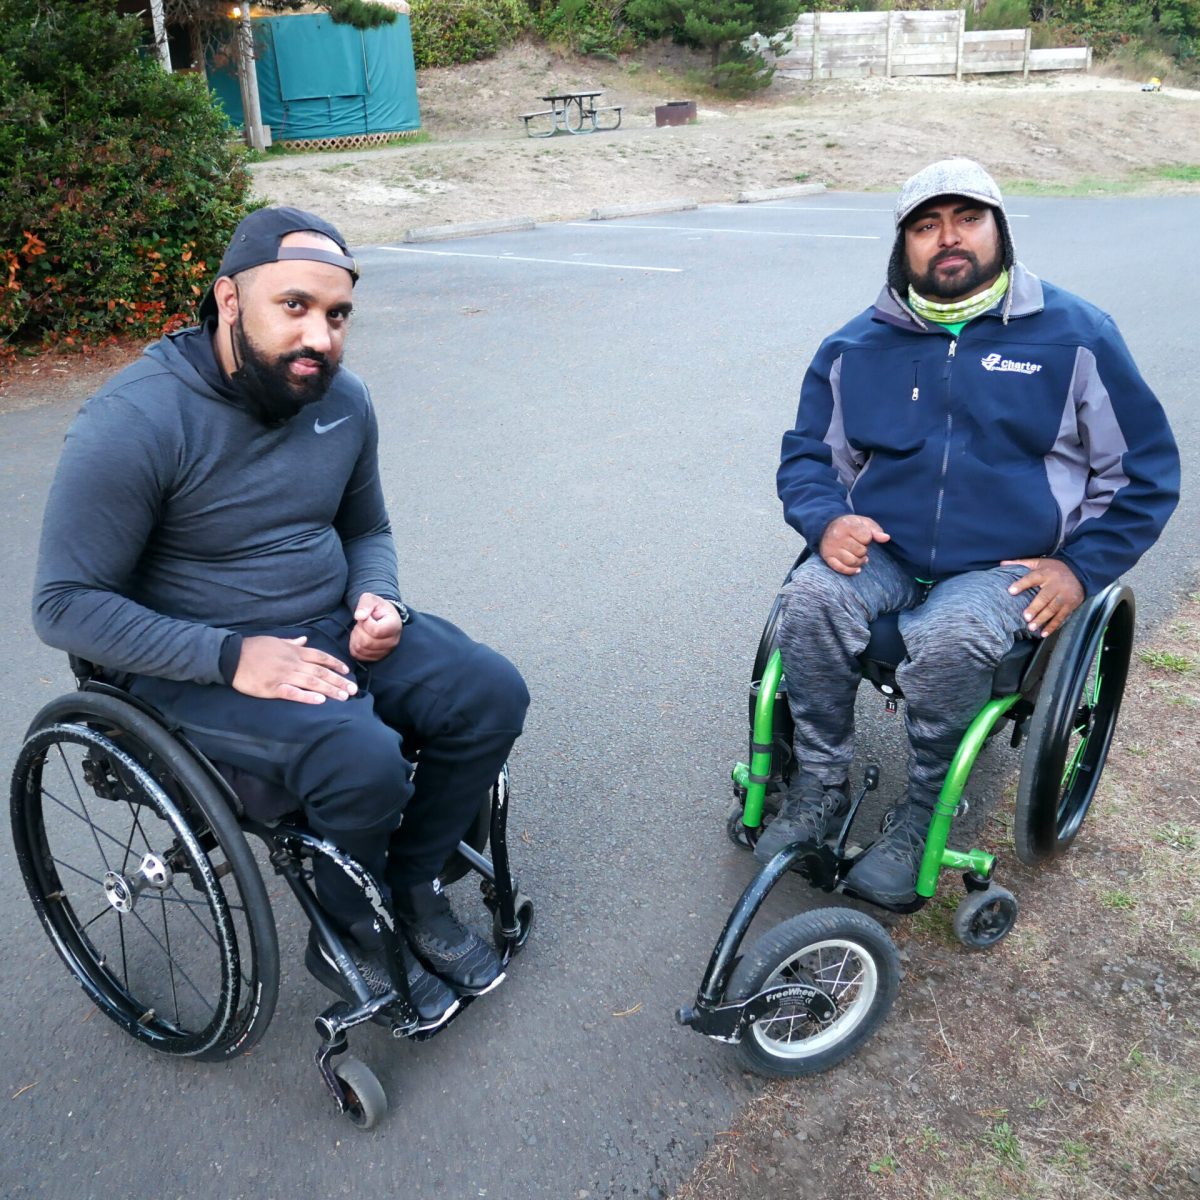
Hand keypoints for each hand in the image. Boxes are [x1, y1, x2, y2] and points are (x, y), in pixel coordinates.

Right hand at [232, 636, 355, 703]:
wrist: (231, 656)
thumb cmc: (253, 648)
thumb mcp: (275, 641)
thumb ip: (292, 642)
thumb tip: (305, 640)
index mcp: (294, 651)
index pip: (321, 657)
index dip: (335, 664)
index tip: (347, 671)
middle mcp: (293, 663)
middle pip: (321, 672)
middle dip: (339, 681)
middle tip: (354, 690)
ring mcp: (283, 675)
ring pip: (312, 682)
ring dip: (329, 689)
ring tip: (344, 697)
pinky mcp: (272, 688)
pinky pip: (293, 693)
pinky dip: (307, 697)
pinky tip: (320, 701)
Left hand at [349, 593, 403, 661]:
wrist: (383, 617)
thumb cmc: (378, 608)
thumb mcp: (371, 599)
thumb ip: (365, 604)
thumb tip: (359, 616)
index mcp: (394, 625)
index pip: (375, 631)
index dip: (365, 623)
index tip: (367, 616)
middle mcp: (393, 641)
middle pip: (367, 642)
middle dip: (359, 630)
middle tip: (362, 623)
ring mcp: (385, 651)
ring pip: (361, 649)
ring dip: (356, 637)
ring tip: (361, 629)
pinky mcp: (376, 657)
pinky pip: (358, 655)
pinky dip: (354, 646)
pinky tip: (359, 637)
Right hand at [819, 515, 890, 574]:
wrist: (827, 527)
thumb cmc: (850, 525)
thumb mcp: (863, 522)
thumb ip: (875, 530)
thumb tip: (886, 538)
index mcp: (847, 525)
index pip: (866, 538)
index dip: (868, 538)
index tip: (863, 536)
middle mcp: (837, 537)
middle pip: (860, 551)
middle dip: (863, 550)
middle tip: (860, 547)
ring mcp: (831, 548)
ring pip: (852, 561)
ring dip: (859, 561)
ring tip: (860, 557)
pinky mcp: (827, 557)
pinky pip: (841, 568)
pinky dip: (851, 570)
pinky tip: (857, 569)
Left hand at [1002, 557, 1083, 636]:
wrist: (1081, 571)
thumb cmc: (1054, 568)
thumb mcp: (1039, 562)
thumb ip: (1021, 563)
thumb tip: (1002, 563)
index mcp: (1045, 573)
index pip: (1032, 578)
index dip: (1021, 584)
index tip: (1011, 591)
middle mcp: (1056, 585)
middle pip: (1045, 597)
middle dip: (1035, 608)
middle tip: (1025, 617)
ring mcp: (1064, 596)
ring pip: (1053, 608)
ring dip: (1042, 619)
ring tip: (1031, 627)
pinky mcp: (1070, 605)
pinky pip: (1061, 617)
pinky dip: (1053, 626)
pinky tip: (1044, 633)